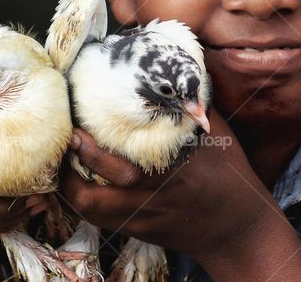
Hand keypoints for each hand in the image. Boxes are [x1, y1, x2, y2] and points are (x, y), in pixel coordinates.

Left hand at [58, 108, 284, 264]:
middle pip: (110, 181)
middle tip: (67, 135)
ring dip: (72, 186)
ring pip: (96, 207)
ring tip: (62, 161)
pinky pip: (101, 219)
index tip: (84, 116)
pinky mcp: (139, 230)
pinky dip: (84, 201)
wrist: (238, 228)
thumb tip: (174, 70)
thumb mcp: (217, 135)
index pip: (136, 150)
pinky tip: (76, 183)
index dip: (104, 139)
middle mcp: (157, 192)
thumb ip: (191, 108)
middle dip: (83, 158)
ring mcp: (146, 214)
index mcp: (177, 165)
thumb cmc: (229, 173)